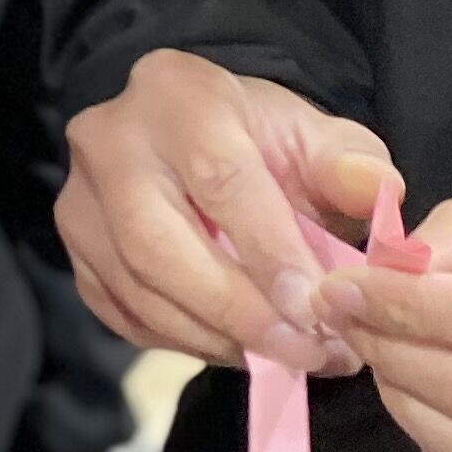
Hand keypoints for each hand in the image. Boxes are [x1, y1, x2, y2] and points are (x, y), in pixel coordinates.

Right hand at [57, 49, 398, 369]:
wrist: (191, 138)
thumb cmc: (260, 140)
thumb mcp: (313, 133)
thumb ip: (350, 161)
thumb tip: (376, 190)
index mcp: (175, 95)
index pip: (219, 178)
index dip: (268, 251)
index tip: (317, 309)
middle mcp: (109, 143)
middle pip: (157, 243)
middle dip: (237, 310)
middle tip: (306, 351)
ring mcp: (79, 202)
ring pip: (138, 289)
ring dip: (218, 337)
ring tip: (288, 356)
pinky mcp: (76, 255)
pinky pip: (125, 316)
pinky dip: (187, 342)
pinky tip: (239, 347)